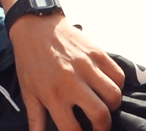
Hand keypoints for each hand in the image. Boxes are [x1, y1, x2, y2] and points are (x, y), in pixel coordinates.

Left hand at [9, 15, 124, 130]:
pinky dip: (117, 85)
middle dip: (103, 126)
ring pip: (114, 95)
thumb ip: (35, 117)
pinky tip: (107, 86)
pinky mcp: (97, 53)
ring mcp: (86, 66)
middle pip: (100, 114)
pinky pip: (118, 75)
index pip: (72, 128)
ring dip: (112, 105)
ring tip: (103, 105)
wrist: (34, 25)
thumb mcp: (27, 90)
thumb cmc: (29, 60)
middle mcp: (71, 82)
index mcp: (52, 94)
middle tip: (99, 126)